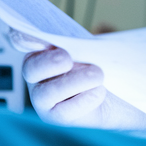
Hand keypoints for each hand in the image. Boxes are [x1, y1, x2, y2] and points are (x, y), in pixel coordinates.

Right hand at [21, 46, 145, 129]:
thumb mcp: (95, 48)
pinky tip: (99, 92)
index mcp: (41, 50)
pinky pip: (63, 112)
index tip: (34, 37)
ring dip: (73, 82)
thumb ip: (89, 39)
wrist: (121, 97)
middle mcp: (37, 75)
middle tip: (68, 59)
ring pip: (46, 93)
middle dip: (48, 63)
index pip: (24, 41)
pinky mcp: (56, 117)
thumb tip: (102, 28)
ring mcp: (43, 99)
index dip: (25, 38)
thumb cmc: (103, 67)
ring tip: (97, 75)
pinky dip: (82, 100)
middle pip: (31, 68)